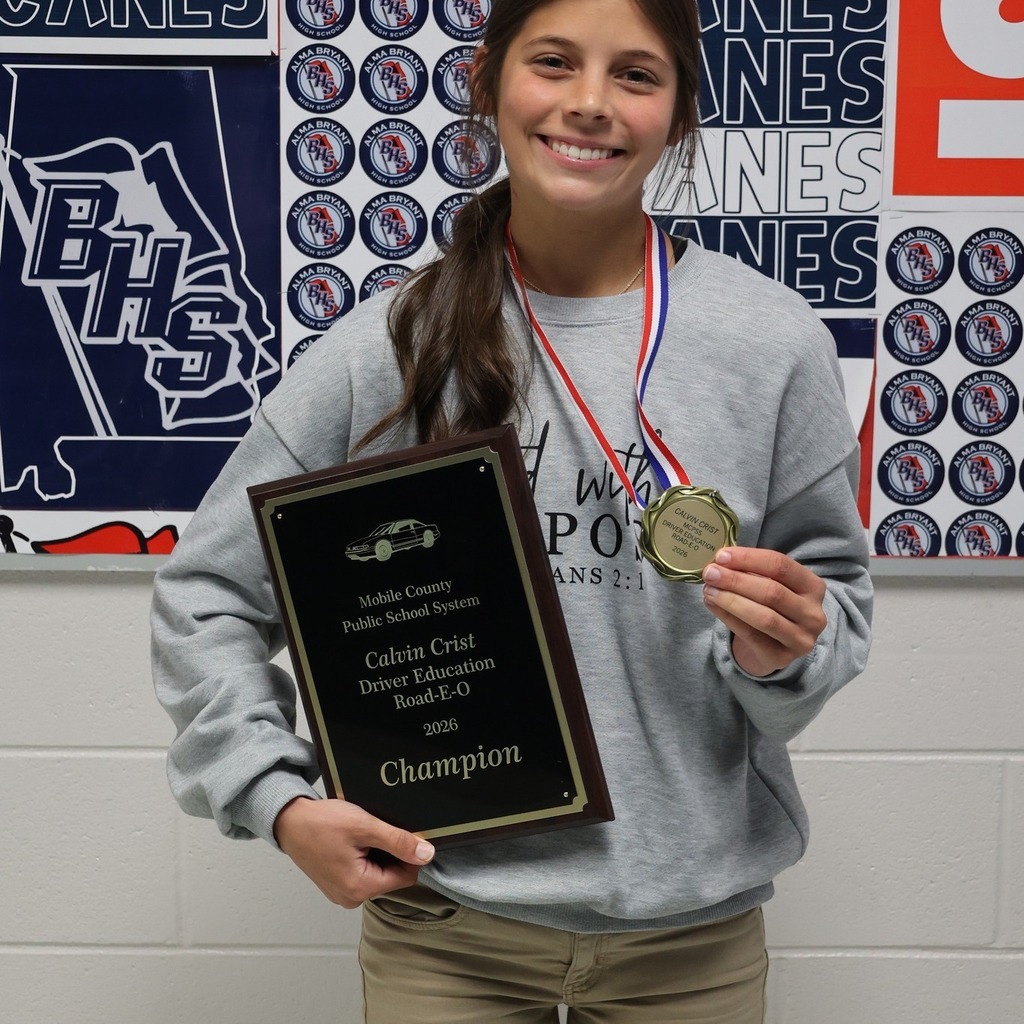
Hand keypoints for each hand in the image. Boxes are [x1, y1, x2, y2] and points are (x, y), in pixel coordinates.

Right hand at [273, 797, 434, 908]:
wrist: (289, 821)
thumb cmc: (320, 823)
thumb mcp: (365, 827)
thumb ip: (398, 842)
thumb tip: (426, 854)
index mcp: (360, 888)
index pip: (406, 877)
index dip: (410, 854)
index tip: (402, 833)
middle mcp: (351, 897)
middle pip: (392, 876)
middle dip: (391, 852)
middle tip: (375, 830)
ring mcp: (343, 892)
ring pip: (378, 872)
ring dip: (378, 852)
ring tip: (361, 834)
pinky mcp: (338, 883)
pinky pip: (363, 872)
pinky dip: (365, 855)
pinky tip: (354, 840)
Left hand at [702, 547, 826, 677]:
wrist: (771, 648)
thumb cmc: (770, 607)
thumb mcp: (769, 585)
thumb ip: (752, 572)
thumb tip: (720, 562)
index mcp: (813, 587)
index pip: (781, 566)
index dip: (749, 559)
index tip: (721, 556)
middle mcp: (814, 614)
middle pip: (772, 592)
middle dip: (736, 580)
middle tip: (710, 573)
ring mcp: (801, 639)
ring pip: (763, 617)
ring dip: (731, 600)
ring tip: (708, 590)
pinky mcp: (782, 658)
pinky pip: (751, 635)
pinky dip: (728, 618)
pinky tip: (712, 605)